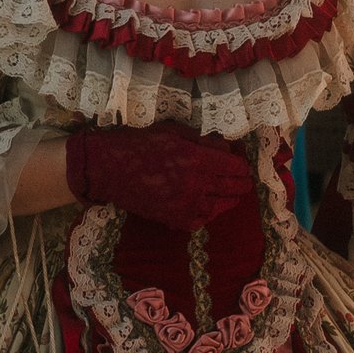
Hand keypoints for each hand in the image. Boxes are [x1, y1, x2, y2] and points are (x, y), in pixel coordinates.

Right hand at [62, 123, 261, 231]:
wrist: (108, 169)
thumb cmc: (138, 143)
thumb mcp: (173, 132)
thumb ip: (202, 140)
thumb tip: (226, 147)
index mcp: (196, 158)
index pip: (234, 165)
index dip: (242, 165)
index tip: (243, 164)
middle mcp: (195, 184)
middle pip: (232, 187)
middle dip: (241, 183)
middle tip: (245, 182)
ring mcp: (185, 204)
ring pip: (219, 207)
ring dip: (228, 200)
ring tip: (232, 196)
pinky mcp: (173, 218)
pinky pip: (200, 221)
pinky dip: (208, 215)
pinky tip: (209, 208)